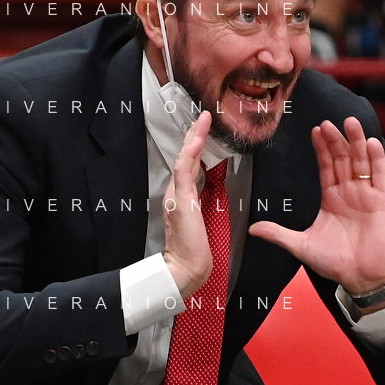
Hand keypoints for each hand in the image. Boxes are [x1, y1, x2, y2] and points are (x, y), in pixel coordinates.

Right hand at [163, 110, 213, 299]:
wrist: (186, 268)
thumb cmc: (195, 251)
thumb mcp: (201, 223)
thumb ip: (201, 208)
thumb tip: (209, 198)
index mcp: (181, 198)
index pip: (189, 166)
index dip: (196, 148)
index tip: (203, 132)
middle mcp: (175, 193)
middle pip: (185, 158)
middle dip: (193, 136)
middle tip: (203, 116)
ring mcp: (176, 195)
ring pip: (184, 159)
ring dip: (194, 137)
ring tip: (203, 118)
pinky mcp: (180, 200)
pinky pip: (184, 170)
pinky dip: (191, 152)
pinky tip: (198, 138)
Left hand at [248, 115, 384, 295]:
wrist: (359, 277)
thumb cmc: (334, 262)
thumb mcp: (301, 245)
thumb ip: (279, 234)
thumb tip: (252, 229)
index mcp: (331, 198)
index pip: (326, 166)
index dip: (322, 149)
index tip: (315, 131)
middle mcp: (349, 192)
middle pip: (342, 159)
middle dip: (335, 141)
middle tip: (328, 124)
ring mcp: (367, 194)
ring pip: (361, 162)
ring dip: (357, 142)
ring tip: (350, 123)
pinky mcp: (383, 201)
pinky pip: (380, 176)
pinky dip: (377, 159)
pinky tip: (371, 143)